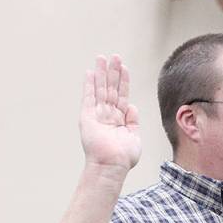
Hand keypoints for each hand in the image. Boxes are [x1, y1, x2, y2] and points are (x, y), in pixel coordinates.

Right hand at [80, 54, 140, 174]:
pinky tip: (90, 73)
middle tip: (114, 56)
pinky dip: (89, 84)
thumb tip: (132, 106)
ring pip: (101, 89)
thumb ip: (133, 121)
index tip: (124, 67)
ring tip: (102, 58)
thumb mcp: (134, 136)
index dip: (123, 81)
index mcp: (119, 119)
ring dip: (102, 73)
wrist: (112, 165)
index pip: (122, 95)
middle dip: (112, 72)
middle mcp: (107, 114)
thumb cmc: (123, 157)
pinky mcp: (88, 117)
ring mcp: (97, 115)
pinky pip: (88, 97)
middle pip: (111, 88)